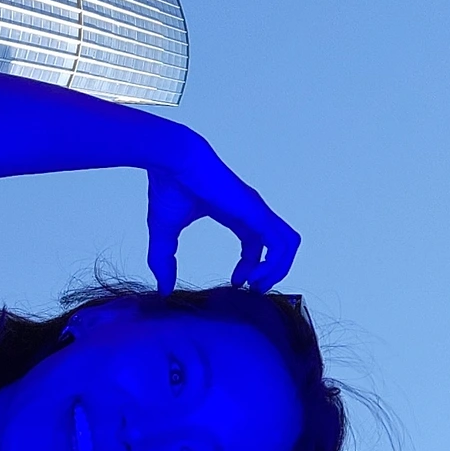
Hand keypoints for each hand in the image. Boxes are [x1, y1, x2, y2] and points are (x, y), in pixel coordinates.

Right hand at [146, 131, 299, 292]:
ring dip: (277, 269)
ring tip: (257, 285)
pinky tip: (256, 275)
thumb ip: (164, 261)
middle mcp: (250, 212)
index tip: (237, 281)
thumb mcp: (164, 233)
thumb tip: (163, 287)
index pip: (256, 242)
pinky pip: (282, 242)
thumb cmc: (169, 186)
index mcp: (234, 213)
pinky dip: (275, 263)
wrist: (172, 161)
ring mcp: (256, 211)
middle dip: (270, 272)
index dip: (251, 265)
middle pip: (277, 246)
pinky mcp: (257, 212)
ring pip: (287, 244)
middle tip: (253, 289)